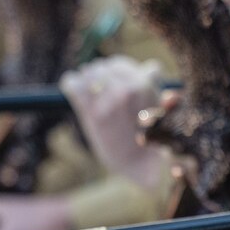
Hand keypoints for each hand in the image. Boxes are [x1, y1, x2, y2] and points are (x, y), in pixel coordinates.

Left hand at [60, 57, 171, 194]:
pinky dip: (70, 84)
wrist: (141, 165)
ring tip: (89, 92)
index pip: (120, 64)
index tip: (112, 83)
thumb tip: (153, 66)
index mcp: (146, 82)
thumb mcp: (159, 105)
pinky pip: (72, 82)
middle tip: (100, 90)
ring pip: (89, 72)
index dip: (116, 72)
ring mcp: (109, 99)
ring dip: (87, 80)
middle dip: (101, 76)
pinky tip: (73, 90)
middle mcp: (128, 88)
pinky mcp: (91, 112)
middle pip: (104, 66)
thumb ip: (152, 84)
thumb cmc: (152, 136)